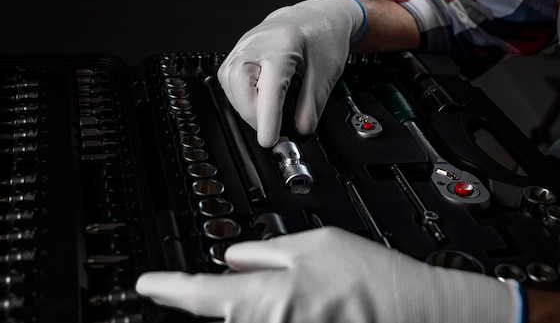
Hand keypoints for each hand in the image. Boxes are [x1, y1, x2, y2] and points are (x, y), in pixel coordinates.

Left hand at [136, 227, 521, 322]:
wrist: (412, 309)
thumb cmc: (369, 275)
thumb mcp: (312, 244)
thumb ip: (264, 252)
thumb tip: (232, 258)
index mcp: (266, 296)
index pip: (201, 294)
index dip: (168, 289)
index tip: (147, 285)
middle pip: (225, 312)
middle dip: (227, 292)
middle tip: (266, 275)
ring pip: (248, 319)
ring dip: (257, 304)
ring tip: (305, 289)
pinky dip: (275, 312)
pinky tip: (306, 302)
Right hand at [217, 0, 365, 146]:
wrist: (318, 16)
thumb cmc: (323, 38)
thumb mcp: (326, 75)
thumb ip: (312, 106)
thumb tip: (300, 131)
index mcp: (283, 46)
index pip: (269, 87)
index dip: (267, 119)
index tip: (269, 140)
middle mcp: (258, 42)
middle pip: (237, 81)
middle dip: (251, 112)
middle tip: (271, 127)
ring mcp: (245, 44)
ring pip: (228, 80)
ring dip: (244, 104)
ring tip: (266, 112)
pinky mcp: (239, 50)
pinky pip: (228, 76)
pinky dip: (240, 95)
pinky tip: (256, 98)